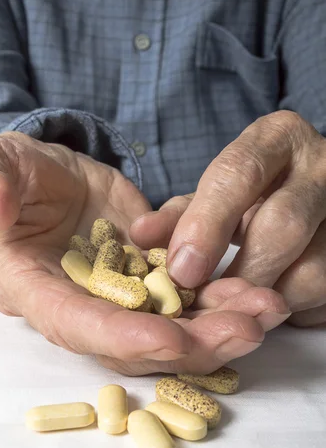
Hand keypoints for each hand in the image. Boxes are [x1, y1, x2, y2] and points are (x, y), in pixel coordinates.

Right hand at [0, 132, 287, 374]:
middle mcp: (79, 307)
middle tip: (244, 332)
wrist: (48, 178)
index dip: (118, 335)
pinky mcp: (150, 282)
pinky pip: (188, 299)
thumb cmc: (10, 172)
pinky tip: (260, 296)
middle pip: (134, 342)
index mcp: (32, 288)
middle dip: (189, 344)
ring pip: (170, 328)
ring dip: (219, 327)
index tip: (167, 337)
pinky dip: (223, 300)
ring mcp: (118, 300)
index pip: (74, 323)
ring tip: (267, 312)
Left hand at [131, 111, 325, 327]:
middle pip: (283, 224)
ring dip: (269, 297)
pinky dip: (294, 308)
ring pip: (313, 269)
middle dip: (240, 271)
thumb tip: (139, 235)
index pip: (240, 174)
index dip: (206, 225)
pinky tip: (273, 300)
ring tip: (242, 304)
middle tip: (208, 300)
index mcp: (277, 139)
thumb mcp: (219, 193)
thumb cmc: (256, 192)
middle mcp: (321, 165)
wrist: (314, 187)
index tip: (181, 270)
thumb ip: (182, 214)